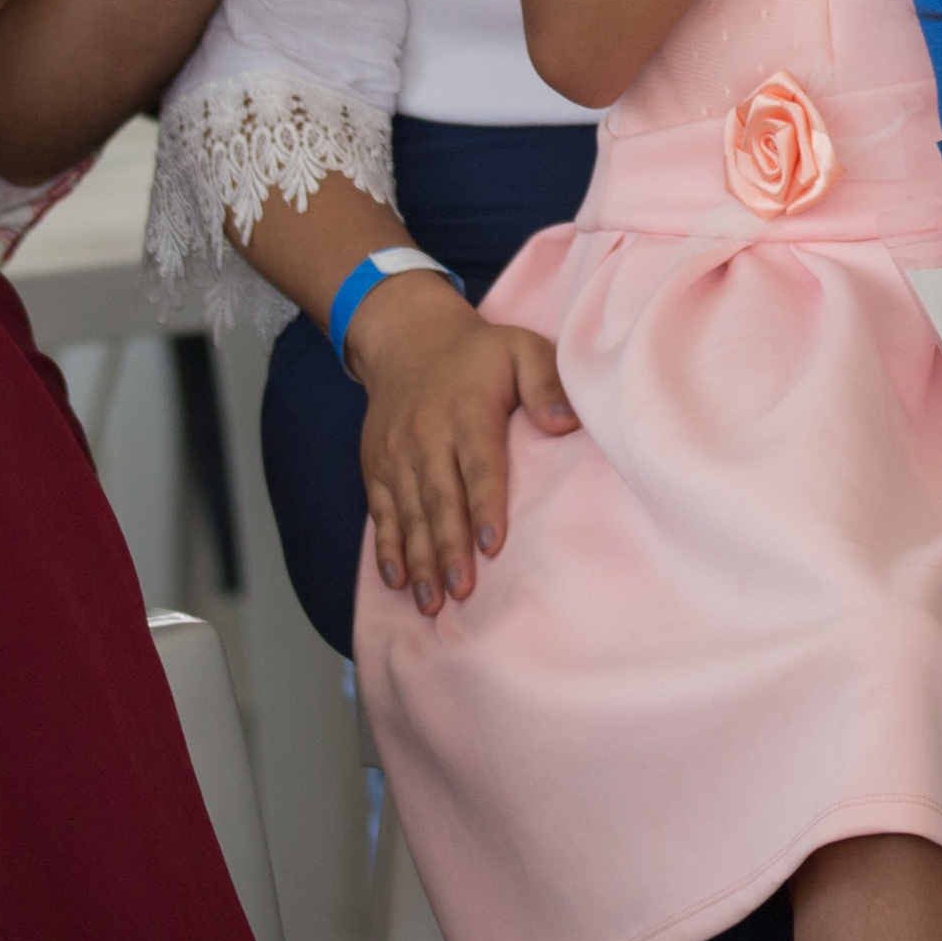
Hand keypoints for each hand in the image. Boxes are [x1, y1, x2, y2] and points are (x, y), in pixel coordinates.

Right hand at [356, 290, 577, 615]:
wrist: (407, 338)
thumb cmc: (479, 353)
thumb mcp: (521, 348)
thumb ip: (546, 382)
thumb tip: (564, 424)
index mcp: (468, 411)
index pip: (478, 464)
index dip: (485, 505)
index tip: (494, 545)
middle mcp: (428, 436)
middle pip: (441, 499)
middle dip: (449, 548)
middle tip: (462, 591)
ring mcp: (398, 454)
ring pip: (410, 514)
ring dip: (420, 560)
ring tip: (431, 602)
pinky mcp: (377, 467)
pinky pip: (382, 511)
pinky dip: (387, 547)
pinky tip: (396, 580)